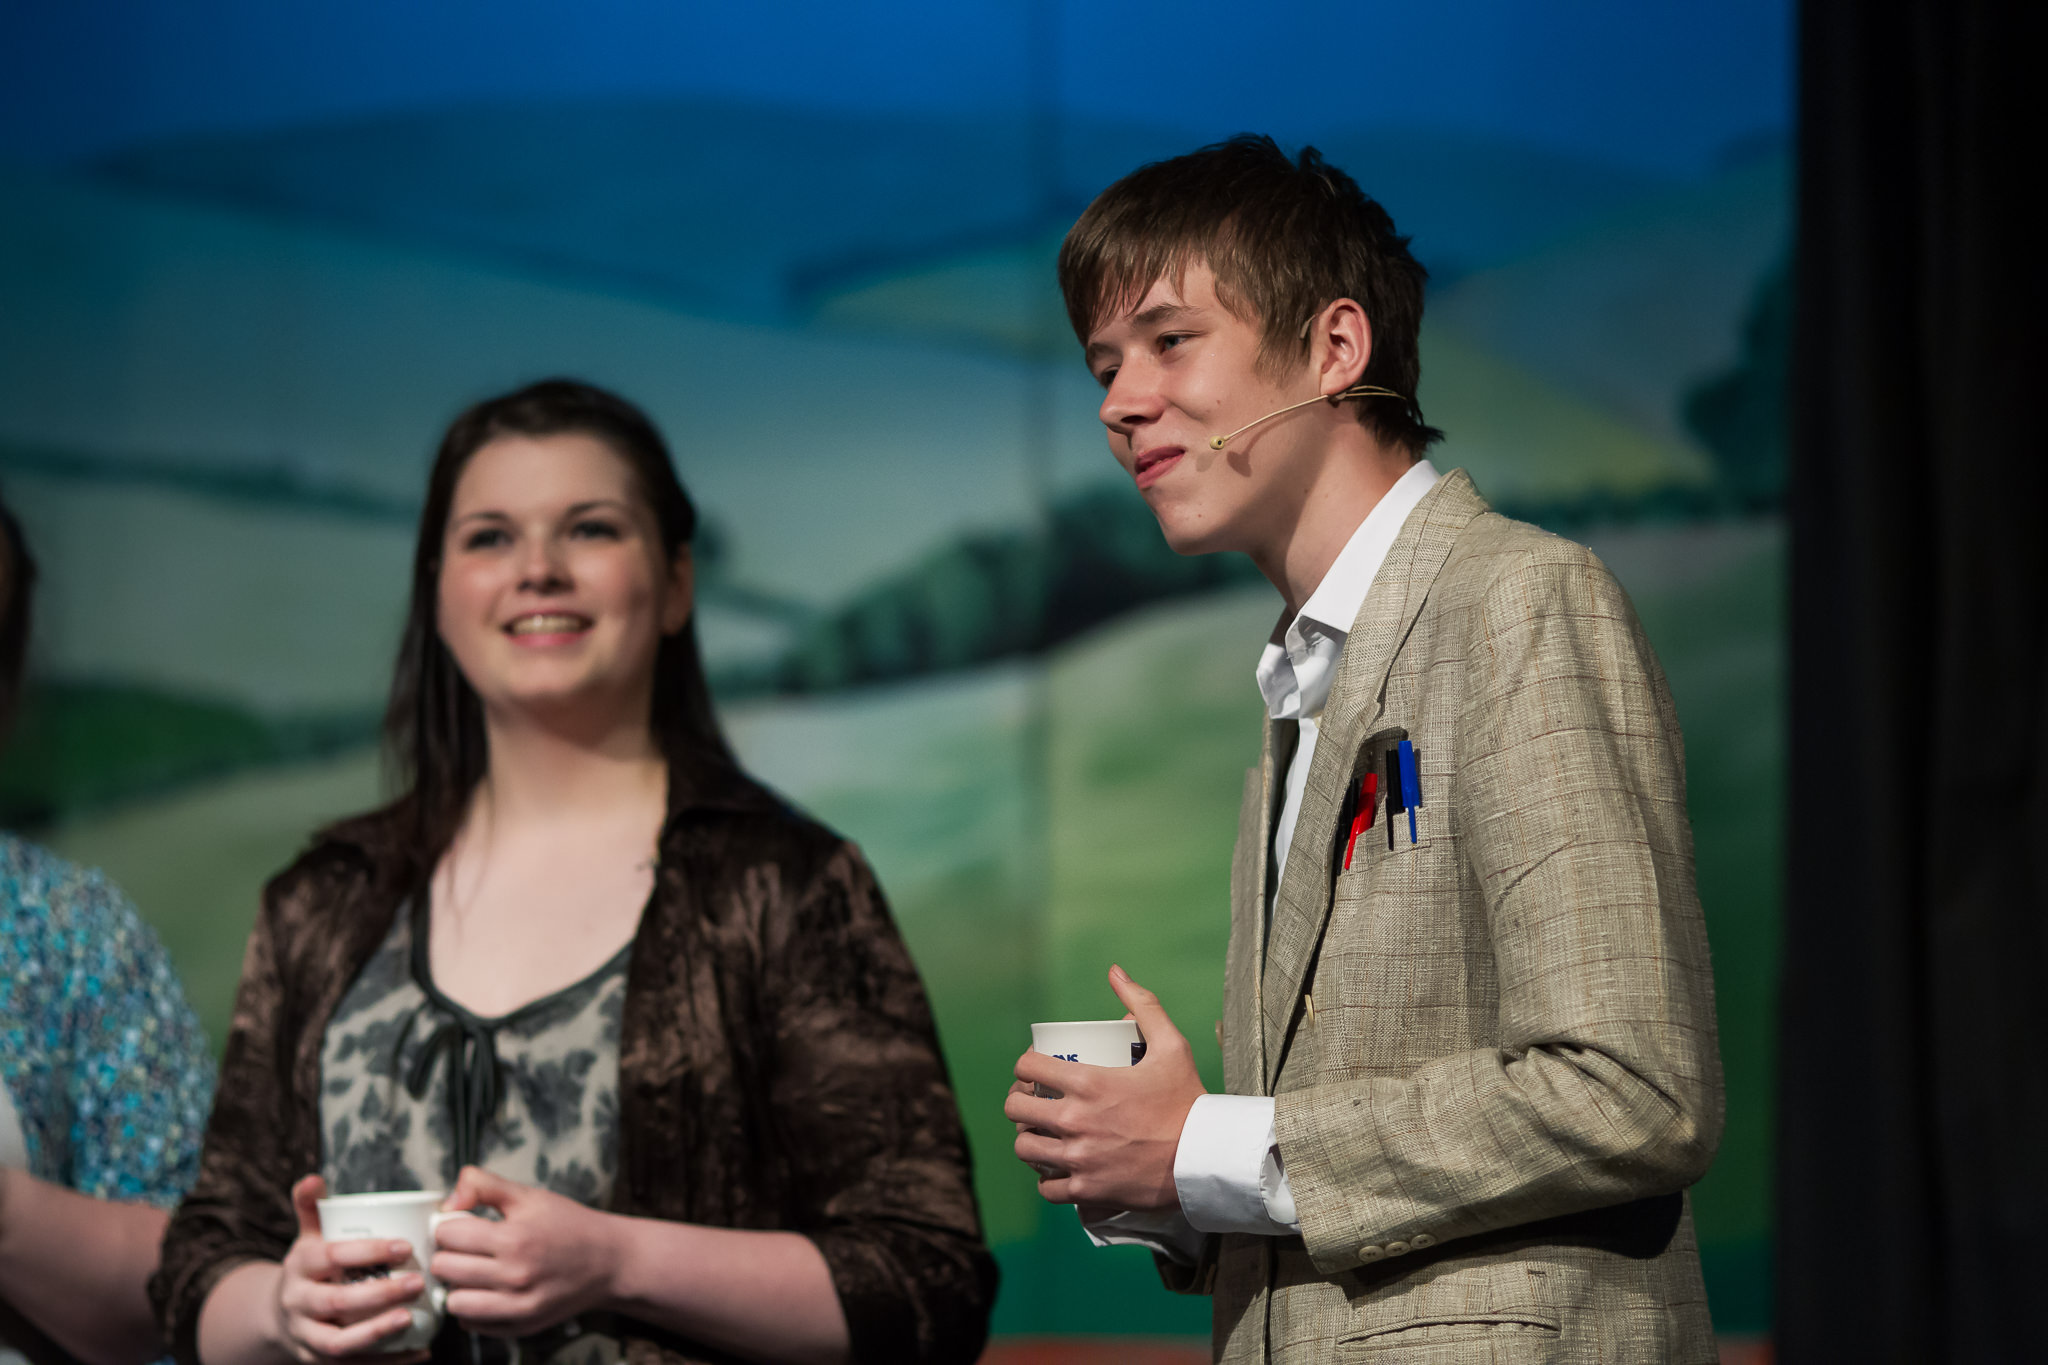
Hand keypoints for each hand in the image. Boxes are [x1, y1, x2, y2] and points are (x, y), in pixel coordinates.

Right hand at [274, 1175, 430, 1363]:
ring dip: (376, 1333)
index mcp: (300, 1265)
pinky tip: (419, 1352)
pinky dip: (386, 1362)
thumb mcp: (307, 1235)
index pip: (332, 1256)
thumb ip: (312, 1206)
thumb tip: (314, 1178)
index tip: (406, 1247)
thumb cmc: (310, 1266)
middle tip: (419, 1282)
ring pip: (338, 1343)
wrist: (279, 1314)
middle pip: (335, 1302)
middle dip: (378, 1295)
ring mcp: (305, 1336)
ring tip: (411, 1319)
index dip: (368, 1252)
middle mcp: (297, 1303)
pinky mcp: (317, 1362)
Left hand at [432, 1166, 621, 1335]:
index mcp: (515, 1238)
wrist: (608, 1261)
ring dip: (457, 1286)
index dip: (450, 1226)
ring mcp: (518, 1306)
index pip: (447, 1234)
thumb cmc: (568, 1225)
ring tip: (474, 1272)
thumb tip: (448, 1202)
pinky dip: (473, 1309)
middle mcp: (515, 1276)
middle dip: (449, 1254)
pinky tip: (489, 1291)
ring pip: (453, 1302)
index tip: (462, 1226)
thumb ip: (483, 1185)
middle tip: (467, 1248)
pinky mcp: (521, 1326)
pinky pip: (472, 1324)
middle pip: (444, 1268)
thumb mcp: (529, 1195)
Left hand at [1005, 965, 1206, 1210]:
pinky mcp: (1086, 1190)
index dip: (1026, 1066)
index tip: (1036, 1070)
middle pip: (1016, 1108)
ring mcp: (1078, 1158)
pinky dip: (1047, 1179)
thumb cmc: (1187, 1101)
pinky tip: (1056, 1168)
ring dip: (1028, 1139)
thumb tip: (1115, 972)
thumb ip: (1143, 1004)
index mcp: (1089, 1083)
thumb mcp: (1171, 1046)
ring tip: (1041, 1134)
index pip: (1028, 1067)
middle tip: (1035, 1102)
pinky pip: (1046, 1188)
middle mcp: (1075, 1120)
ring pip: (1024, 1148)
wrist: (1204, 1158)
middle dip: (1020, 1101)